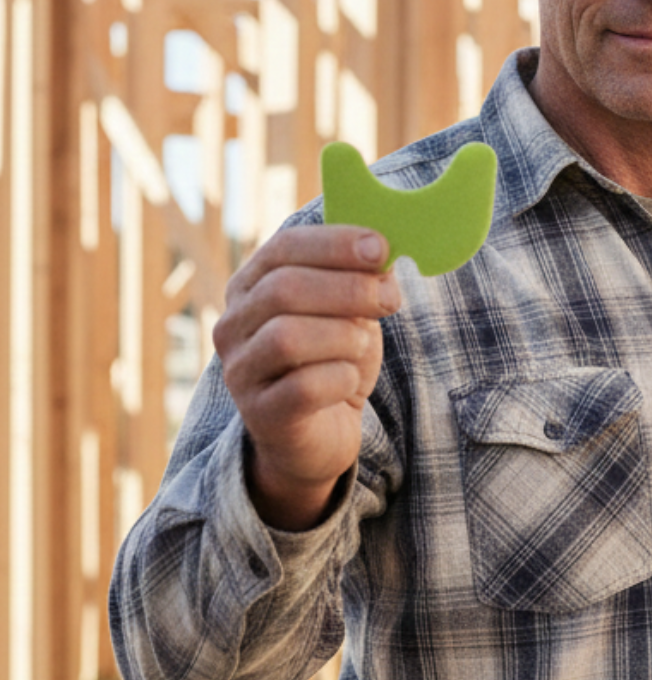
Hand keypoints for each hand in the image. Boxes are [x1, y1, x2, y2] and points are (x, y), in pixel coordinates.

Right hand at [213, 225, 401, 529]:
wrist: (320, 435)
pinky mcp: (261, 414)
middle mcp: (233, 325)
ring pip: (287, 337)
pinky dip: (340, 379)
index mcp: (250, 287)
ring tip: (361, 348)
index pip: (283, 248)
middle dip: (348, 289)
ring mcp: (241, 371)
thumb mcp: (349, 313)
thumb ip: (359, 280)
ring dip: (343, 337)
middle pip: (283, 289)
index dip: (333, 243)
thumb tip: (382, 253)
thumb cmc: (333, 362)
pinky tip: (349, 382)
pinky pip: (304, 387)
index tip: (380, 247)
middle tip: (390, 299)